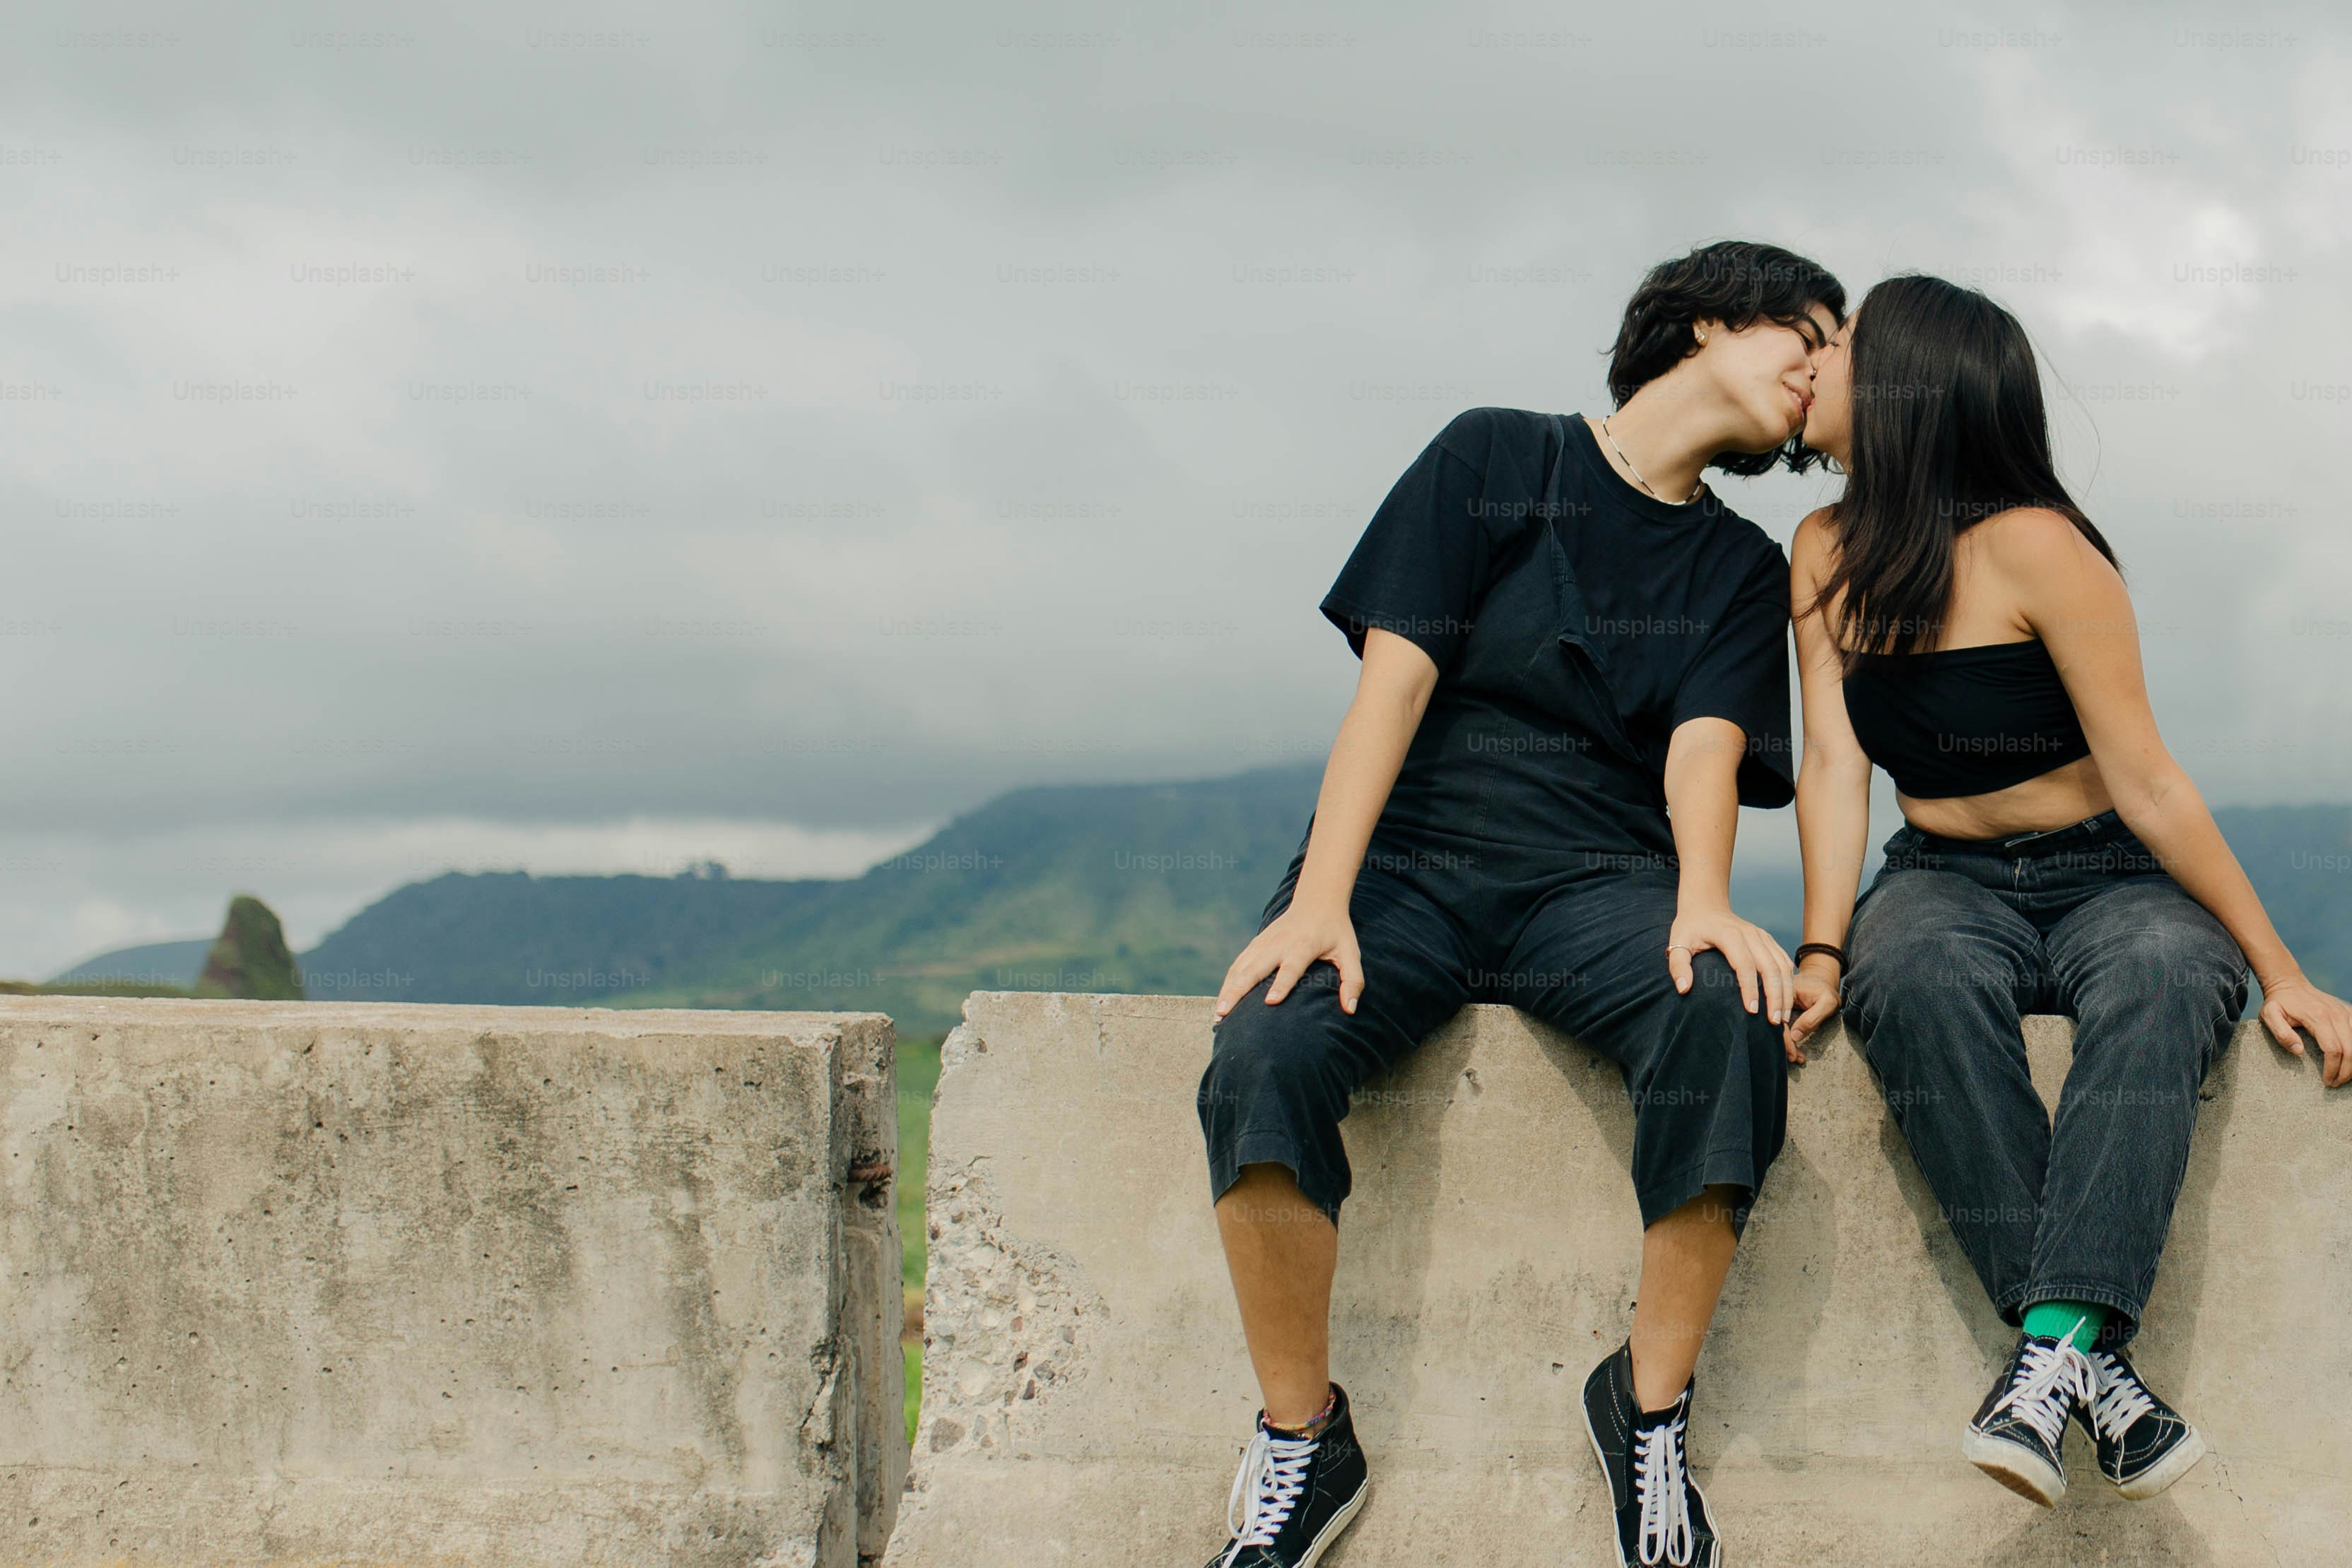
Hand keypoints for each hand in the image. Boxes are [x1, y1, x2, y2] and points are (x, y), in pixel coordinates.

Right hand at [1214, 900, 1363, 1018]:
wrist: (1317, 901)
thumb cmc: (1336, 931)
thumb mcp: (1350, 953)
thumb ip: (1353, 981)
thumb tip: (1350, 1010)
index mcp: (1304, 945)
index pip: (1291, 967)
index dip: (1281, 984)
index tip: (1270, 1002)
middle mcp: (1280, 943)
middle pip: (1255, 968)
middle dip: (1238, 990)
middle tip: (1224, 1013)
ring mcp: (1265, 942)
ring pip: (1241, 966)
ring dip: (1227, 988)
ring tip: (1218, 1012)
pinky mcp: (1257, 943)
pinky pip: (1238, 963)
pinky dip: (1228, 980)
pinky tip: (1222, 998)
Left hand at [1666, 904, 1793, 1026]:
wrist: (1705, 906)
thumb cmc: (1690, 927)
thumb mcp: (1677, 943)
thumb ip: (1678, 965)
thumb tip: (1684, 989)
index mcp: (1729, 934)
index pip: (1744, 965)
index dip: (1749, 988)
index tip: (1751, 1011)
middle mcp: (1750, 934)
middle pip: (1770, 967)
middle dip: (1775, 996)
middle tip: (1774, 1022)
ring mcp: (1762, 936)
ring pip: (1782, 966)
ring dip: (1786, 992)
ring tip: (1782, 1018)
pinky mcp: (1768, 940)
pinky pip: (1784, 961)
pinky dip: (1788, 981)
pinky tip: (1786, 1001)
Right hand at [1782, 957, 1841, 1063]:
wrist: (1820, 978)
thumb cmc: (1825, 989)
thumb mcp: (1827, 1001)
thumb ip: (1812, 1018)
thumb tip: (1795, 1036)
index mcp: (1781, 991)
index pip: (1778, 1021)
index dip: (1786, 1040)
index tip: (1794, 1054)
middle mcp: (1773, 998)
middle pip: (1772, 1026)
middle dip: (1783, 1046)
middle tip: (1795, 1059)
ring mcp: (1773, 1005)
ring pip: (1774, 1028)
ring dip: (1785, 1045)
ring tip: (1797, 1057)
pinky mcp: (1776, 1010)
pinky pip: (1777, 1026)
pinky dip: (1786, 1039)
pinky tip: (1795, 1049)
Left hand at [2258, 975, 2351, 1087]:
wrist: (2290, 984)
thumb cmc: (2278, 1003)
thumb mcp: (2269, 1015)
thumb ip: (2281, 1033)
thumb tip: (2298, 1051)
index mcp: (2318, 1017)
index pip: (2333, 1049)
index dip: (2333, 1069)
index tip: (2326, 1081)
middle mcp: (2337, 1014)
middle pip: (2351, 1049)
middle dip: (2346, 1071)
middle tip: (2336, 1083)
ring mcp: (2346, 1012)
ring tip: (2344, 1075)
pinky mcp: (2350, 1012)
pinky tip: (2351, 1060)